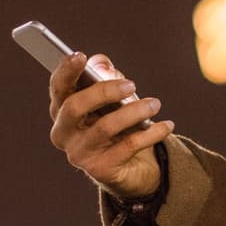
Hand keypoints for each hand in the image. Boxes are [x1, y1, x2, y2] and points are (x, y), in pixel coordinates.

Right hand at [47, 52, 174, 197]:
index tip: (79, 56)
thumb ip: (105, 76)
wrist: (130, 167)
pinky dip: (151, 133)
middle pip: (75, 107)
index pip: (58, 88)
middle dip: (104, 91)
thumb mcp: (112, 98)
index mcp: (62, 110)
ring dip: (134, 112)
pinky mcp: (99, 169)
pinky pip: (128, 146)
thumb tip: (100, 64)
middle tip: (132, 85)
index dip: (66, 71)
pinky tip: (167, 125)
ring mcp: (79, 153)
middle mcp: (63, 133)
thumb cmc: (117, 124)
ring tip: (155, 104)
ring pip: (105, 127)